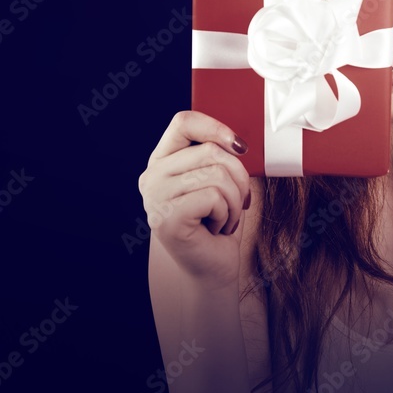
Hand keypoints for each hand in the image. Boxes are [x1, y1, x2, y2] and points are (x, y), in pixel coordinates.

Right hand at [138, 110, 251, 290]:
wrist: (211, 269)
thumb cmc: (217, 223)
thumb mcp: (218, 180)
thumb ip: (218, 156)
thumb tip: (237, 142)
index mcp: (162, 161)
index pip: (184, 122)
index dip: (215, 127)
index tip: (240, 147)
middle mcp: (152, 176)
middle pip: (211, 151)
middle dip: (238, 179)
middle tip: (235, 203)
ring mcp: (155, 197)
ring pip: (217, 174)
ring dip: (235, 201)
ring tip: (224, 218)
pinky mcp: (166, 217)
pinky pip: (214, 197)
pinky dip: (227, 215)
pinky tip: (217, 228)